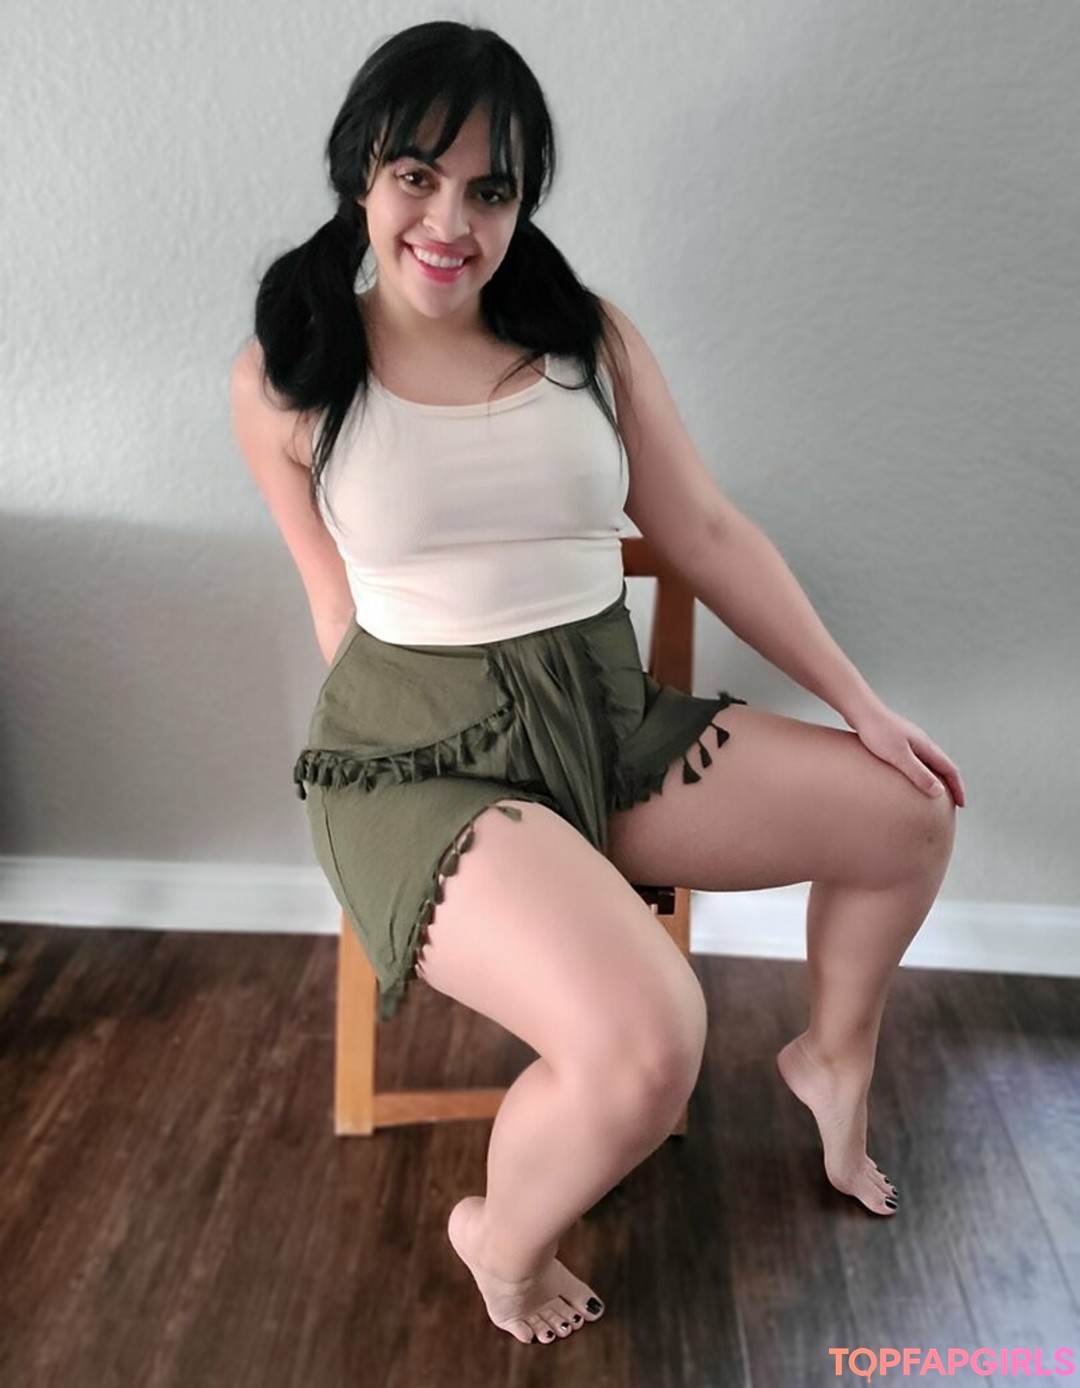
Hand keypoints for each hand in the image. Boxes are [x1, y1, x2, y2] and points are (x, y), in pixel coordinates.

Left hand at [848, 702, 965, 806]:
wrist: (860, 710)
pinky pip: (914, 760)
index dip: (957, 788)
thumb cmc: (877, 731)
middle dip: (949, 784)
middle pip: (942, 765)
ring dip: (935, 778)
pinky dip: (919, 772)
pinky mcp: (897, 741)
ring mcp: (909, 741)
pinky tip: (908, 778)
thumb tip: (939, 791)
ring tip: (932, 793)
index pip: (950, 769)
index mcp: (926, 746)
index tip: (961, 805)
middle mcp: (921, 743)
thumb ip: (918, 773)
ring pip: (928, 762)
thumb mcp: (898, 756)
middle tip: (951, 802)